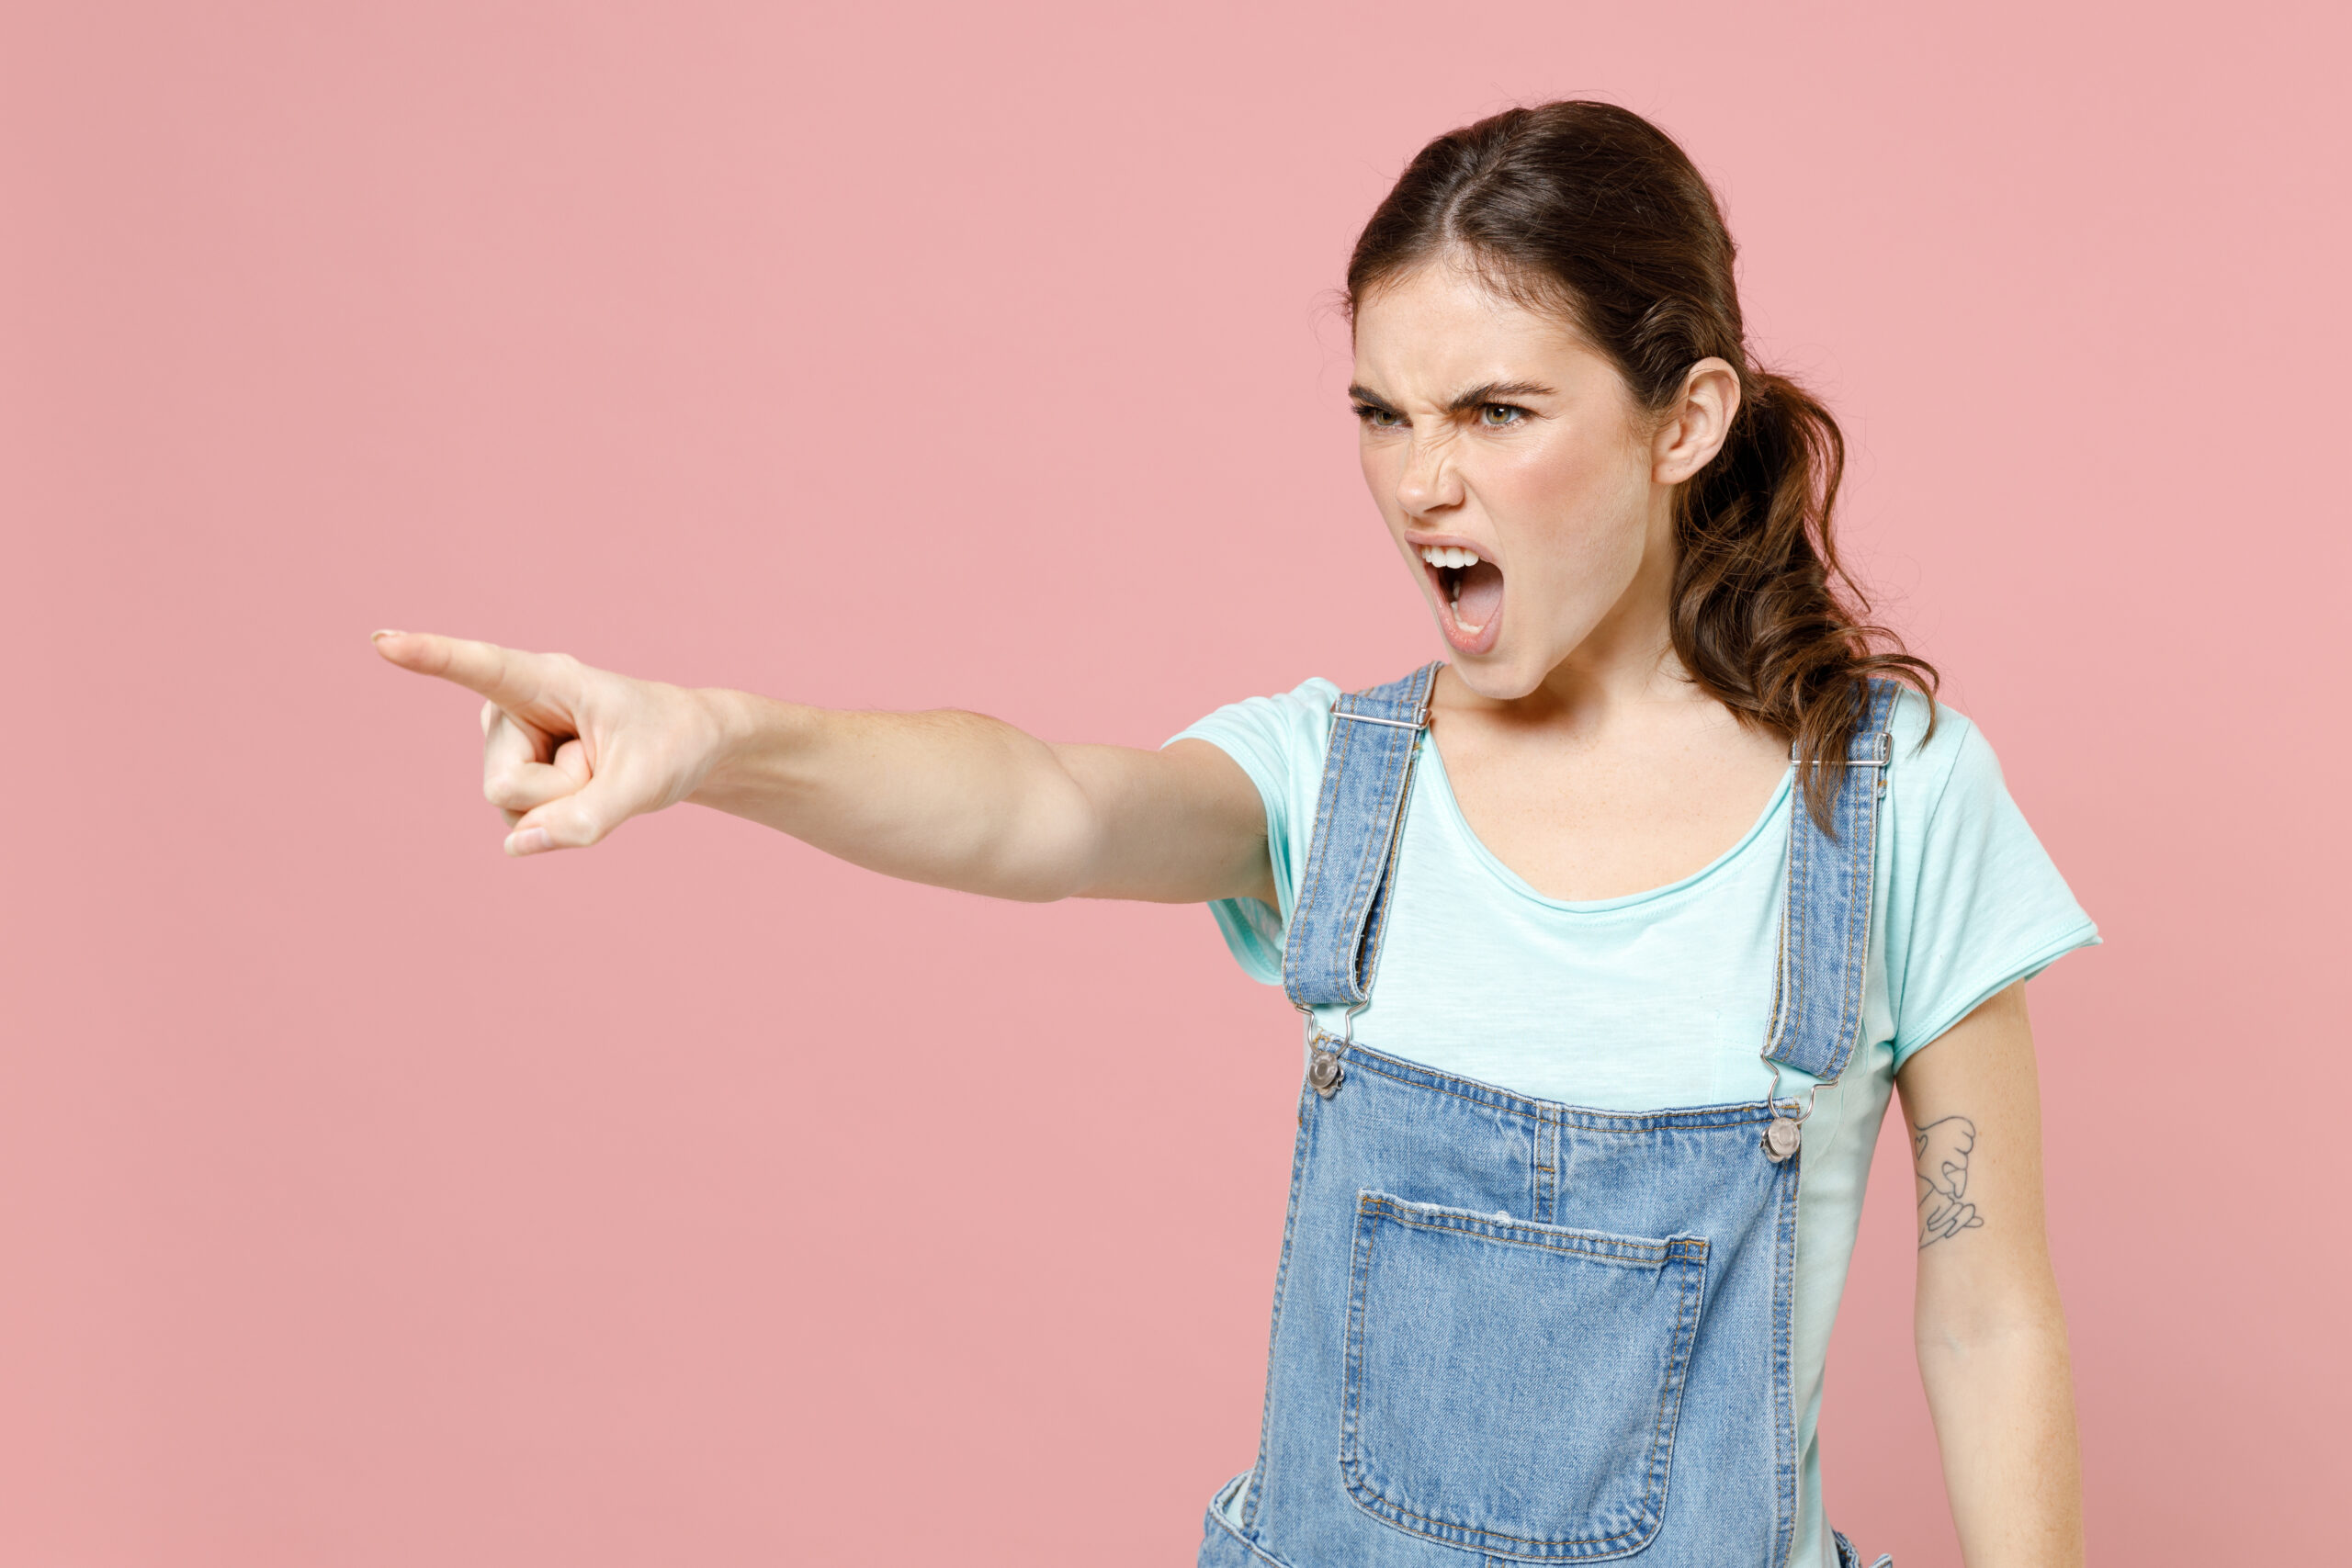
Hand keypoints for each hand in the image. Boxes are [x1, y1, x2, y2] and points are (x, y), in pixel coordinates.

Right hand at [371, 631, 730, 855]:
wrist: (683, 749)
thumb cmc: (669, 746)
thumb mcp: (644, 785)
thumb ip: (586, 819)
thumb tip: (515, 847)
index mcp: (546, 679)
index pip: (481, 667)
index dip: (432, 656)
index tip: (384, 641)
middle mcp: (510, 707)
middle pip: (506, 785)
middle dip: (563, 795)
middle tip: (604, 764)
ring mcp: (505, 743)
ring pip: (511, 809)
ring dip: (566, 805)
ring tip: (597, 770)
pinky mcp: (509, 774)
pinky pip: (521, 824)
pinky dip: (561, 819)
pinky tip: (582, 787)